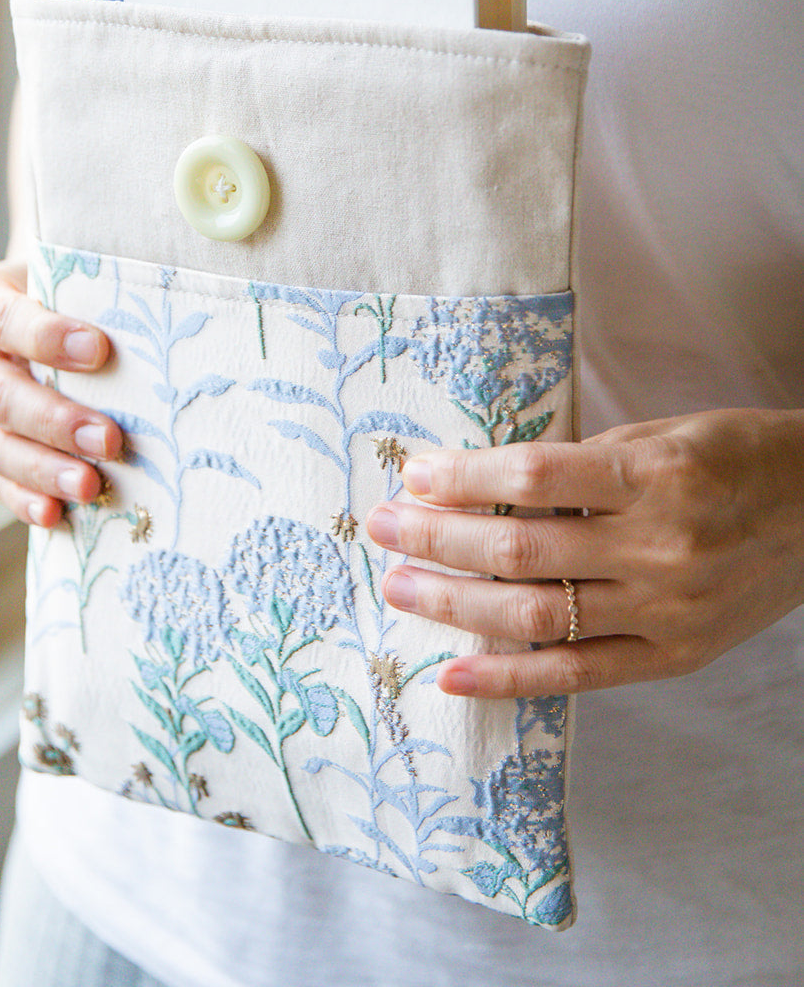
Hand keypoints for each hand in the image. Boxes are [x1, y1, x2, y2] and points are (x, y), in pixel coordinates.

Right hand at [0, 259, 122, 526]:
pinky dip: (26, 499)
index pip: (3, 322)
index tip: (99, 349)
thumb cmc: (59, 288)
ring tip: (91, 485)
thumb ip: (84, 298)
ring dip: (46, 470)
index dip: (48, 338)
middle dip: (57, 421)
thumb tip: (142, 337)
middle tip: (108, 438)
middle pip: (1, 396)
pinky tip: (55, 513)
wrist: (32, 308)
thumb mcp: (61, 277)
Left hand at [365, 407, 803, 698]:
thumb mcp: (659, 436)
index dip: (464, 477)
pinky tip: (451, 671)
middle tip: (381, 527)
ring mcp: (666, 608)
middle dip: (438, 538)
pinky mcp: (674, 655)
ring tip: (399, 586)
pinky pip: (578, 675)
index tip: (412, 473)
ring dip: (454, 602)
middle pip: (521, 548)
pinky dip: (509, 678)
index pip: (534, 476)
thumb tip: (481, 480)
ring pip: (536, 614)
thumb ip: (580, 463)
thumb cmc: (733, 457)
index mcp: (654, 476)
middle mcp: (659, 546)